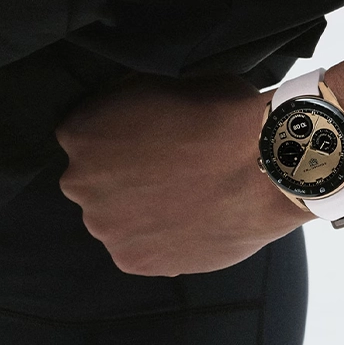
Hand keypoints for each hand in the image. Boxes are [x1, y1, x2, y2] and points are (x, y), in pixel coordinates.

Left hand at [55, 73, 314, 276]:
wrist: (264, 164)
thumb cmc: (222, 113)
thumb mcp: (165, 84)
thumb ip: (131, 104)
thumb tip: (132, 116)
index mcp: (80, 132)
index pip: (85, 136)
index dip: (121, 137)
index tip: (152, 139)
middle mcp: (79, 182)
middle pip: (95, 181)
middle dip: (125, 177)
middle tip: (171, 170)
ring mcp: (105, 225)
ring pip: (117, 218)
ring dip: (142, 211)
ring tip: (188, 199)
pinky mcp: (134, 260)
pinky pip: (141, 249)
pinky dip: (162, 240)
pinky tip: (193, 221)